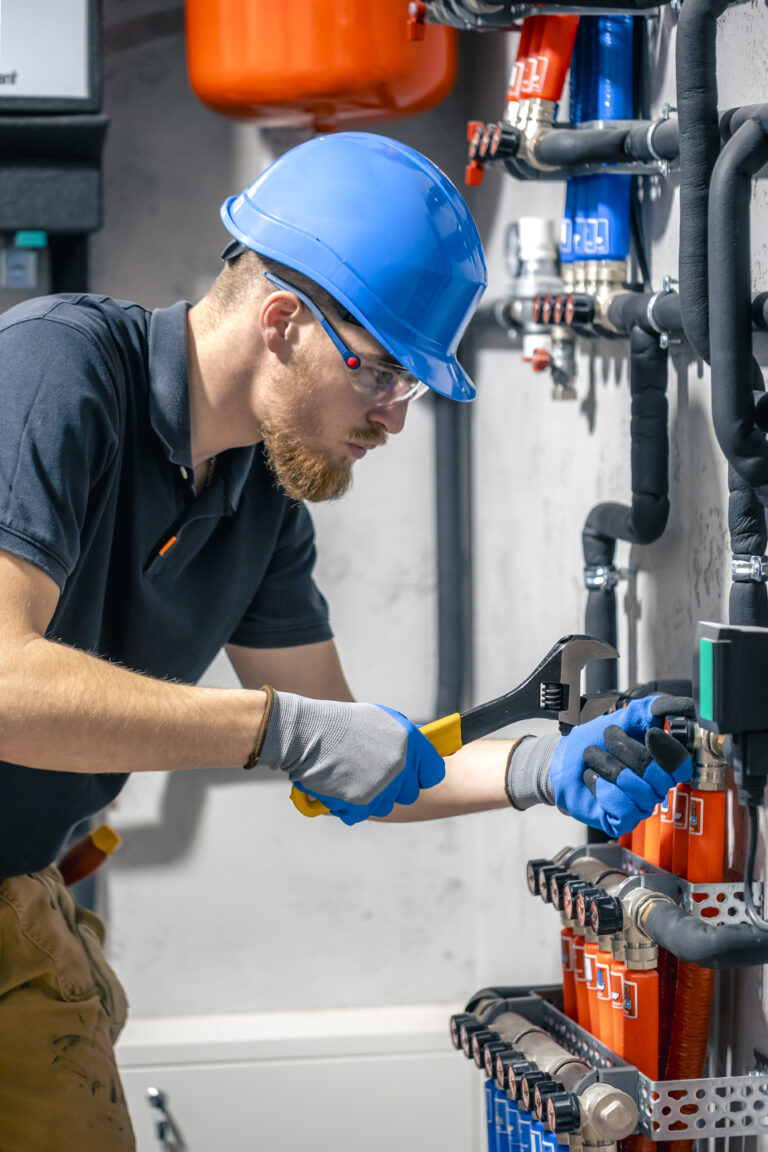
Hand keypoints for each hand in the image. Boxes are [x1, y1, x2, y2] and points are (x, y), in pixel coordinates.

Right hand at [259, 694, 444, 824]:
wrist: (308, 733)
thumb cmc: (342, 723)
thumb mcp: (382, 719)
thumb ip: (405, 737)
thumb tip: (422, 748)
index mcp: (410, 743)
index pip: (433, 772)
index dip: (422, 774)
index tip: (413, 774)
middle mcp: (401, 766)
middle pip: (410, 793)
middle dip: (395, 787)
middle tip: (375, 775)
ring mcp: (382, 787)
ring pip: (385, 805)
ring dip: (372, 797)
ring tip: (352, 777)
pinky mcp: (361, 804)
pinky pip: (362, 814)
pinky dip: (349, 806)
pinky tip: (339, 787)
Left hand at [548, 695, 693, 836]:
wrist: (563, 760)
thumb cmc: (592, 741)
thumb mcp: (622, 718)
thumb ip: (651, 711)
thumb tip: (681, 706)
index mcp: (660, 764)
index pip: (682, 766)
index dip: (669, 751)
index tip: (651, 734)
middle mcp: (654, 787)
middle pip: (660, 777)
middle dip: (627, 752)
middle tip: (609, 739)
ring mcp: (639, 805)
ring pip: (640, 792)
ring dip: (610, 768)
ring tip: (595, 759)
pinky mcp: (622, 820)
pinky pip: (625, 808)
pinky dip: (604, 789)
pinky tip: (594, 779)